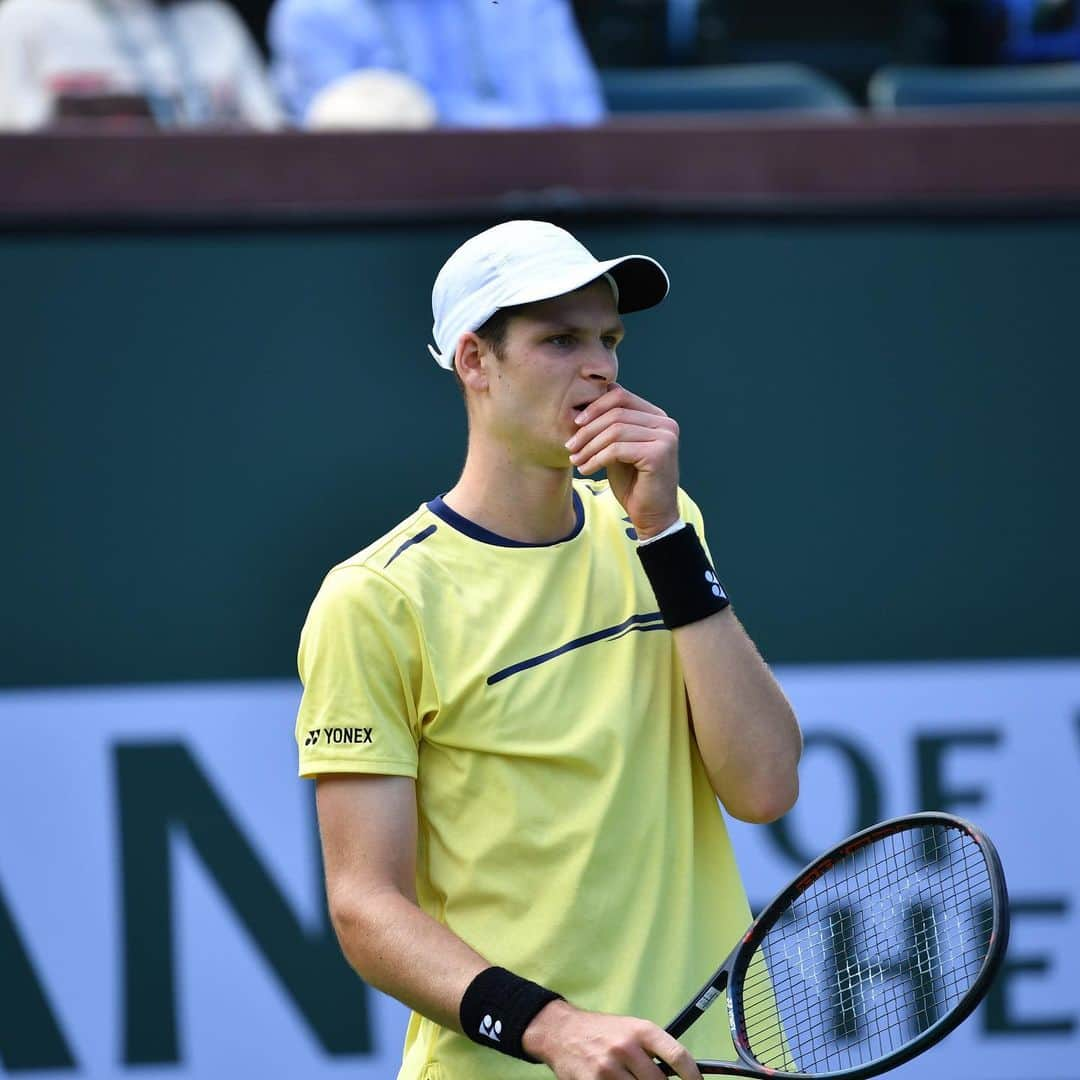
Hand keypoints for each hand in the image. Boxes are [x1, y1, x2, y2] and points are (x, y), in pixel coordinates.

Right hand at [522, 999, 702, 1079]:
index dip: (692, 1076)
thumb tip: (678, 1074)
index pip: (677, 1056)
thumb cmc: (601, 1031)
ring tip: (632, 1079)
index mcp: (641, 1030)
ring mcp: (608, 1068)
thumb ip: (653, 1049)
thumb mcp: (630, 1028)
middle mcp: (626, 1047)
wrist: (562, 1031)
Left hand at [564, 384, 679, 539]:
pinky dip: (596, 459)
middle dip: (588, 430)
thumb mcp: (617, 449)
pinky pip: (617, 449)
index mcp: (657, 417)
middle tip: (570, 446)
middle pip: (616, 412)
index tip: (575, 424)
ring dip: (589, 446)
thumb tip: (583, 406)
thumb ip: (609, 427)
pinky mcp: (659, 454)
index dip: (594, 406)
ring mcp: (665, 438)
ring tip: (575, 460)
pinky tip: (586, 469)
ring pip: (614, 430)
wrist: (651, 516)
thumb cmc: (633, 483)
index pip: (621, 396)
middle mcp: (666, 423)